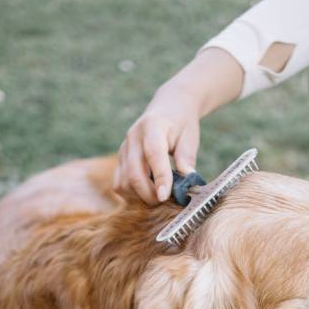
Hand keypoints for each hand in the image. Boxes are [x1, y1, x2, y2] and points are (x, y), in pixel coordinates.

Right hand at [113, 87, 200, 205]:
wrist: (169, 107)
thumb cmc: (182, 124)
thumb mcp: (189, 138)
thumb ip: (187, 159)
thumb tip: (186, 184)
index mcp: (153, 125)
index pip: (154, 154)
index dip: (159, 178)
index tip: (165, 196)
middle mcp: (133, 137)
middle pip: (134, 173)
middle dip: (150, 194)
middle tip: (167, 201)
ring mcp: (123, 148)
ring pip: (123, 182)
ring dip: (140, 197)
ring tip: (159, 197)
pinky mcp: (120, 159)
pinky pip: (119, 184)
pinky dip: (132, 195)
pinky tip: (147, 193)